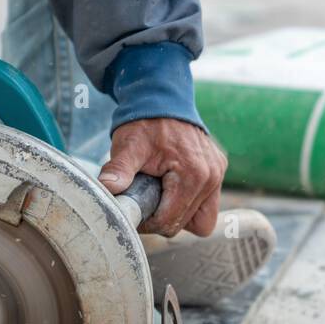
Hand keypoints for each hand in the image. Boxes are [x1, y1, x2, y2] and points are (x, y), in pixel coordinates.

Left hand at [98, 119, 227, 236]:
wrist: (163, 99)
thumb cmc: (145, 124)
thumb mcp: (128, 146)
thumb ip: (118, 170)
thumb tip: (106, 189)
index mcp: (193, 175)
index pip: (169, 221)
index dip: (147, 223)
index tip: (134, 212)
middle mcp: (210, 177)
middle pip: (183, 224)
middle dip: (161, 220)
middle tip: (143, 203)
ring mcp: (217, 175)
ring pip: (200, 221)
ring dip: (178, 216)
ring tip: (160, 199)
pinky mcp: (218, 171)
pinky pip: (207, 206)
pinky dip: (190, 206)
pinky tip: (173, 193)